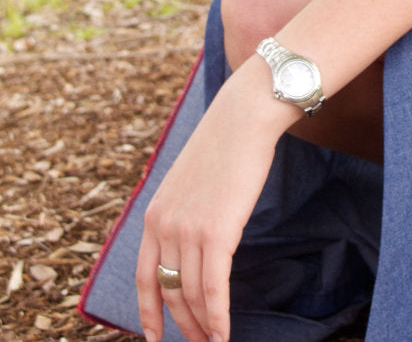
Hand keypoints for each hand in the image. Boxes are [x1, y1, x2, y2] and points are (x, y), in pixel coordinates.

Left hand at [136, 70, 294, 341]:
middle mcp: (164, 226)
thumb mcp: (190, 180)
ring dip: (204, 325)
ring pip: (191, 294)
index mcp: (154, 214)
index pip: (144, 277)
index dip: (148, 312)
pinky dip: (219, 316)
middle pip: (170, 291)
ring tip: (216, 341)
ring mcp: (188, 230)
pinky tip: (225, 333)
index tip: (154, 337)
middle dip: (185, 323)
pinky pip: (213, 288)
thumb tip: (195, 240)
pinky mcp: (216, 233)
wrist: (244, 116)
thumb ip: (184, 212)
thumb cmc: (226, 144)